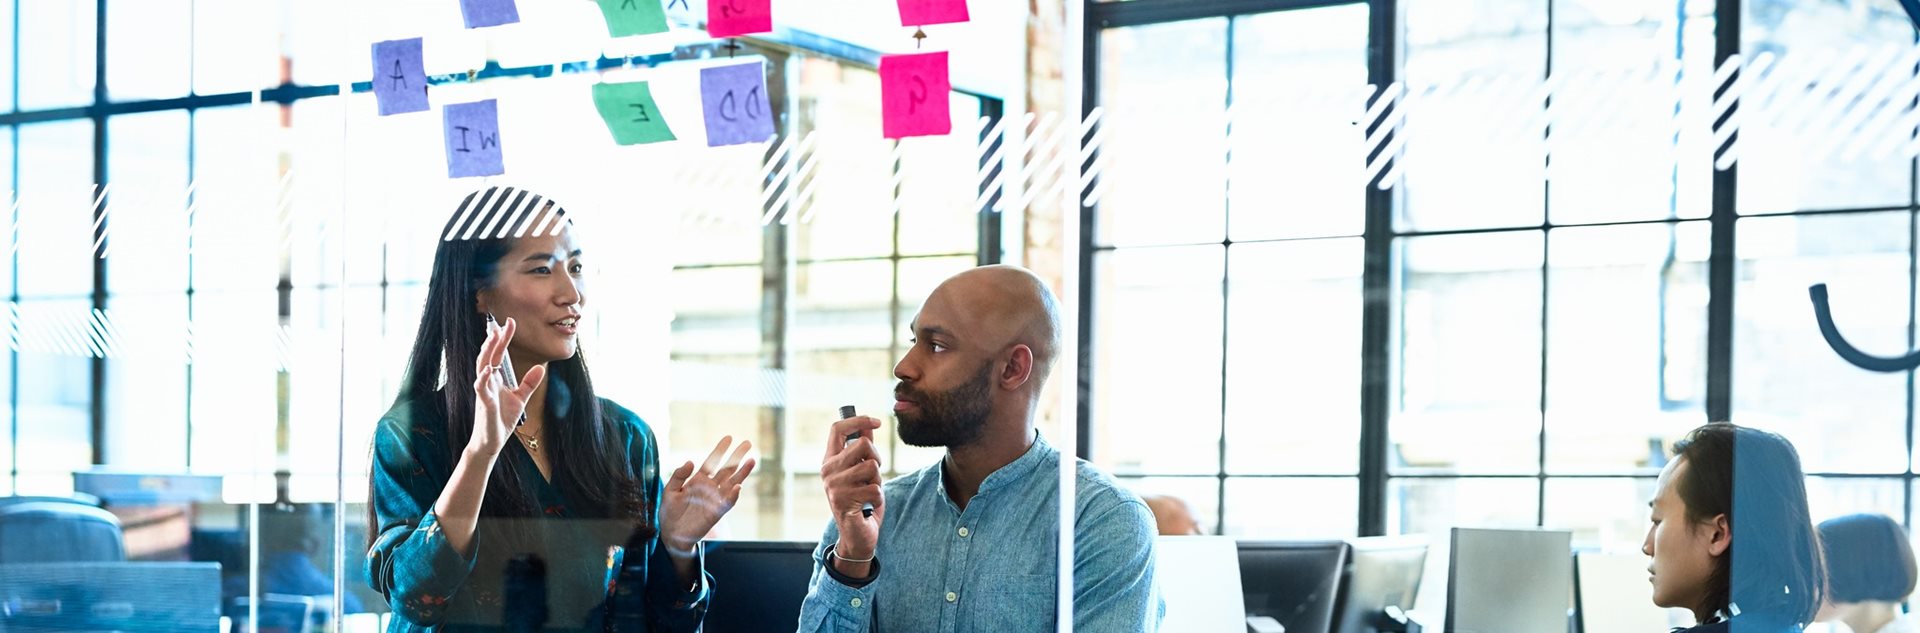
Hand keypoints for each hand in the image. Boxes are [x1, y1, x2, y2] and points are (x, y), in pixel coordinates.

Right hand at [467, 318, 546, 457]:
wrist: (491, 442)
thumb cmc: (501, 420)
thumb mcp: (519, 398)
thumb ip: (528, 383)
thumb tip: (541, 367)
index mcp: (495, 379)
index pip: (498, 354)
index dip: (503, 339)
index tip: (509, 323)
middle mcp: (487, 382)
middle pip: (489, 356)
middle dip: (495, 340)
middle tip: (503, 323)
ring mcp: (484, 392)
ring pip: (482, 367)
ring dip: (487, 351)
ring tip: (494, 336)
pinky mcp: (484, 404)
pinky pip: (481, 389)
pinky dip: (484, 378)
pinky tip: (488, 369)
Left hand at [659, 436, 755, 554]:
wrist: (671, 534)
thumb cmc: (669, 512)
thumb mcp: (669, 490)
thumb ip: (679, 475)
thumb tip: (690, 461)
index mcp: (698, 480)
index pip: (712, 462)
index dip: (720, 450)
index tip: (729, 438)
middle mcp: (710, 488)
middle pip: (727, 469)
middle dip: (737, 457)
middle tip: (748, 443)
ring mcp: (714, 499)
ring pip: (732, 483)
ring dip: (742, 473)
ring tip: (752, 461)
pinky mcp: (716, 513)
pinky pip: (727, 503)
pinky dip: (733, 496)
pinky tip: (738, 487)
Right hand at [821, 416, 884, 561]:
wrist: (856, 536)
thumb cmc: (861, 501)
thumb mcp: (861, 472)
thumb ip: (863, 450)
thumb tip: (870, 424)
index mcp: (829, 460)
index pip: (837, 429)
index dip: (858, 420)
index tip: (877, 421)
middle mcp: (827, 471)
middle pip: (863, 444)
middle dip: (876, 458)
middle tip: (872, 476)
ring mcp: (834, 486)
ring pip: (871, 466)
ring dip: (877, 481)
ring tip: (867, 493)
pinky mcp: (844, 502)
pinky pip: (875, 489)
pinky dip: (878, 498)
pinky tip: (868, 506)